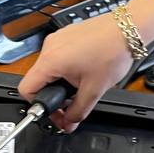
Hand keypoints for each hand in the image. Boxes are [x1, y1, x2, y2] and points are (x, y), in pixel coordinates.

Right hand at [18, 0, 153, 132]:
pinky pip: (59, 55)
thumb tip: (68, 124)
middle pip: (38, 79)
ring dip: (62, 80)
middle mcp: (50, 46)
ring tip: (83, 83)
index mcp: (51, 60)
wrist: (128, 29)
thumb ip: (77, 112)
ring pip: (50, 67)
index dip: (38, 105)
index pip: (26, 89)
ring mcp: (58, 38)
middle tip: (71, 102)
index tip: (54, 112)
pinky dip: (68, 67)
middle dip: (54, 94)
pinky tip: (86, 69)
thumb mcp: (94, 90)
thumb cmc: (112, 52)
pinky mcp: (67, 34)